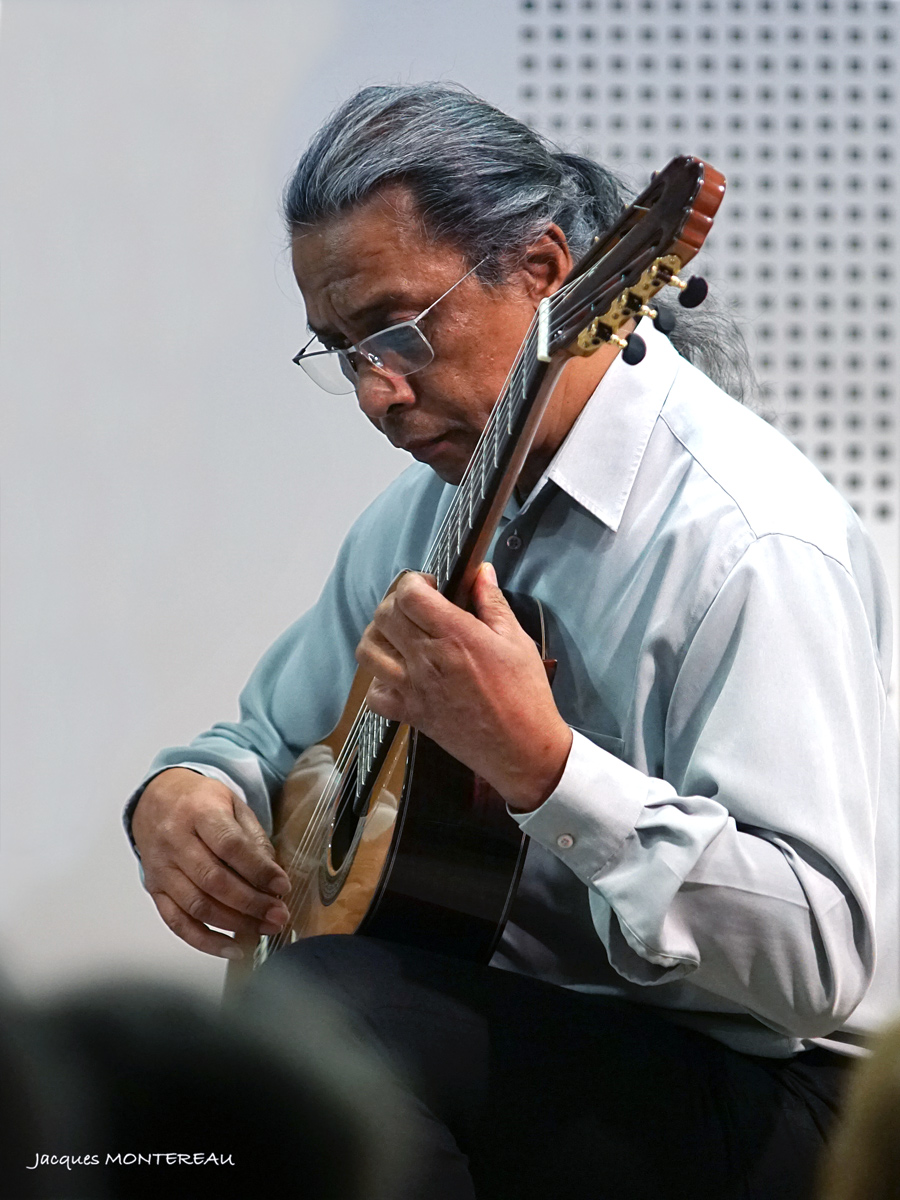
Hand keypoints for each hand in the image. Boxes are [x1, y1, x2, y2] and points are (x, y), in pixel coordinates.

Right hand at [131, 768, 291, 958]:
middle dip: (252, 904)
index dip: (258, 870)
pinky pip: (177, 923)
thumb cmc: (200, 802)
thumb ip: (253, 838)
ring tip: (263, 930)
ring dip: (235, 924)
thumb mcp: (233, 804)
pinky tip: (232, 947)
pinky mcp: (154, 889)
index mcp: (199, 812)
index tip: (282, 886)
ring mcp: (161, 867)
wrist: (156, 798)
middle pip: (214, 880)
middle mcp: (175, 840)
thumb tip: (273, 877)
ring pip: (197, 905)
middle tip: (278, 916)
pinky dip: (205, 941)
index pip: (230, 846)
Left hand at [355, 563, 572, 811]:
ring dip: (379, 636)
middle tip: (417, 608)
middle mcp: (427, 659)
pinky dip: (379, 681)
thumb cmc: (525, 693)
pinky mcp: (409, 714)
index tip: (429, 586)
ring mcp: (413, 689)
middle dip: (396, 603)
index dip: (413, 582)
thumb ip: (492, 602)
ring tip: (401, 637)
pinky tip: (400, 675)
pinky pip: (374, 693)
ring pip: (368, 650)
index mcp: (455, 635)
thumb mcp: (516, 640)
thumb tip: (481, 571)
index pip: (408, 595)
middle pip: (383, 616)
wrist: (522, 749)